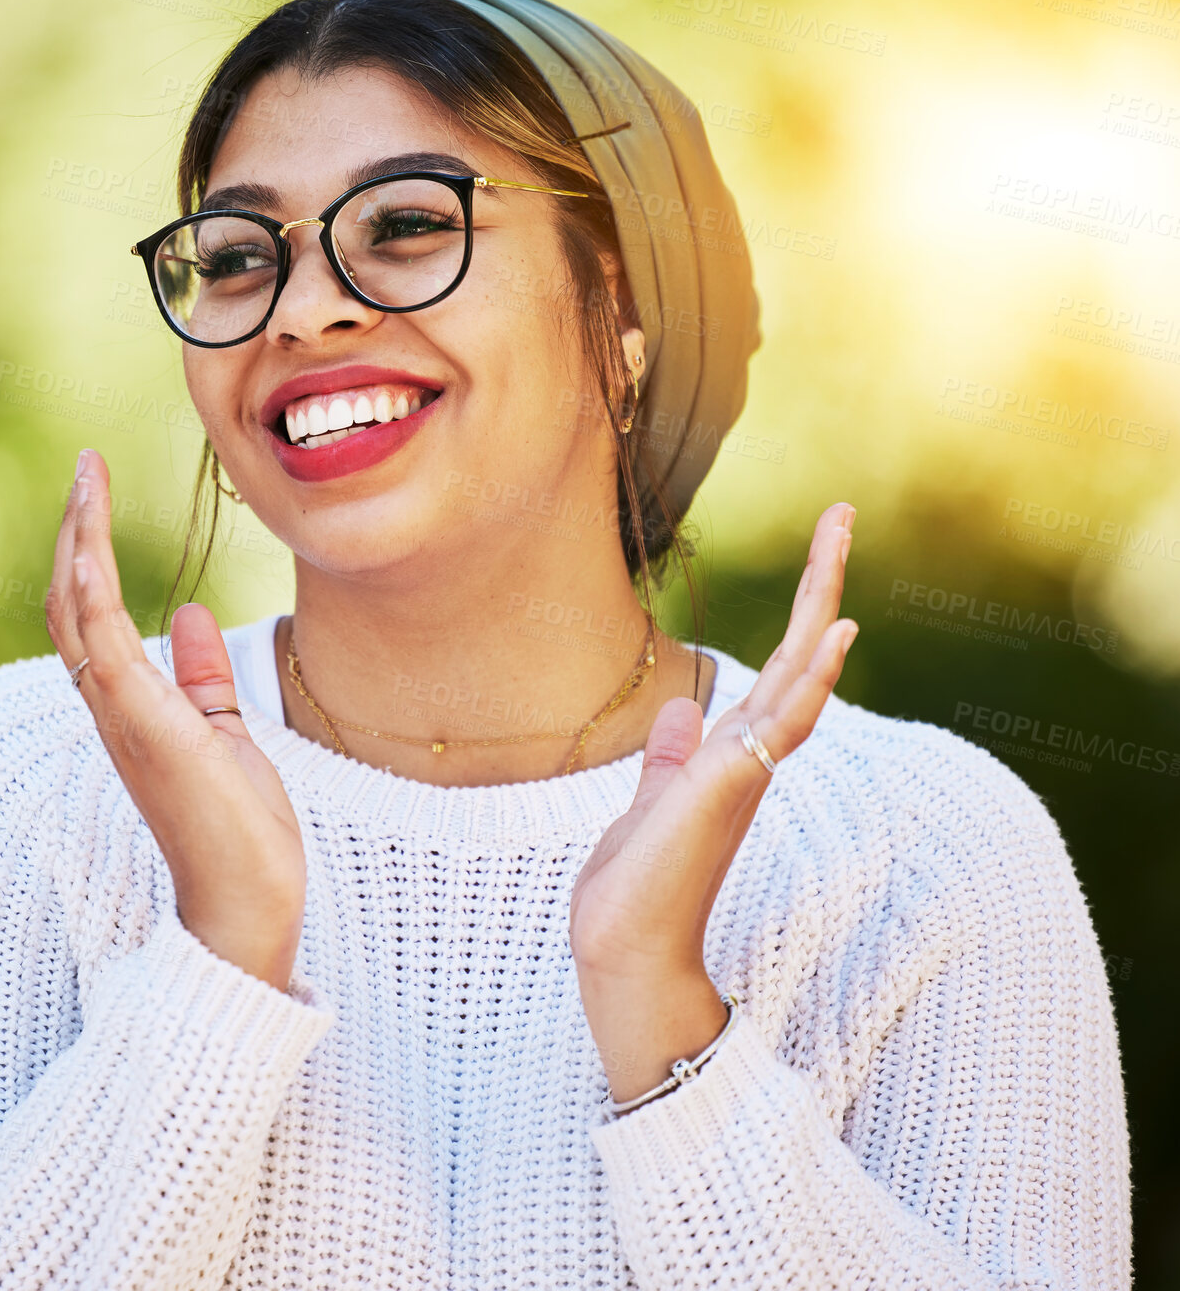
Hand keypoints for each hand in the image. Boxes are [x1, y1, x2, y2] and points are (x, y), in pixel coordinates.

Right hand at [46, 449, 306, 991]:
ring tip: (85, 479)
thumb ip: (203, 676)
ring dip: (77, 543)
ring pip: (76, 617)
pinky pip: (103, 651)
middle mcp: (114, 709)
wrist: (249, 902)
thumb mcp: (226, 733)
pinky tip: (88, 544)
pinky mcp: (148, 731)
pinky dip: (90, 594)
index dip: (85, 553)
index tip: (95, 493)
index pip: (90, 618)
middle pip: (70, 606)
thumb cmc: (238, 828)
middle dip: (73, 533)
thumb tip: (188, 614)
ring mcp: (124, 720)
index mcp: (131, 708)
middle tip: (84, 469)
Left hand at [570, 503, 856, 1083]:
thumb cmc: (638, 887)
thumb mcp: (650, 803)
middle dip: (819, 589)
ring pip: (798, 680)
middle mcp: (749, 758)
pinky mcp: (726, 789)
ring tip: (839, 547)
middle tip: (841, 516)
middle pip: (798, 659)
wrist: (623, 947)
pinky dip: (808, 683)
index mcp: (731, 756)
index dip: (801, 618)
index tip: (821, 561)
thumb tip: (680, 711)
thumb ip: (671, 758)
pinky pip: (779, 727)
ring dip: (819, 613)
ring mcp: (743, 773)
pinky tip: (834, 640)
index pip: (776, 672)